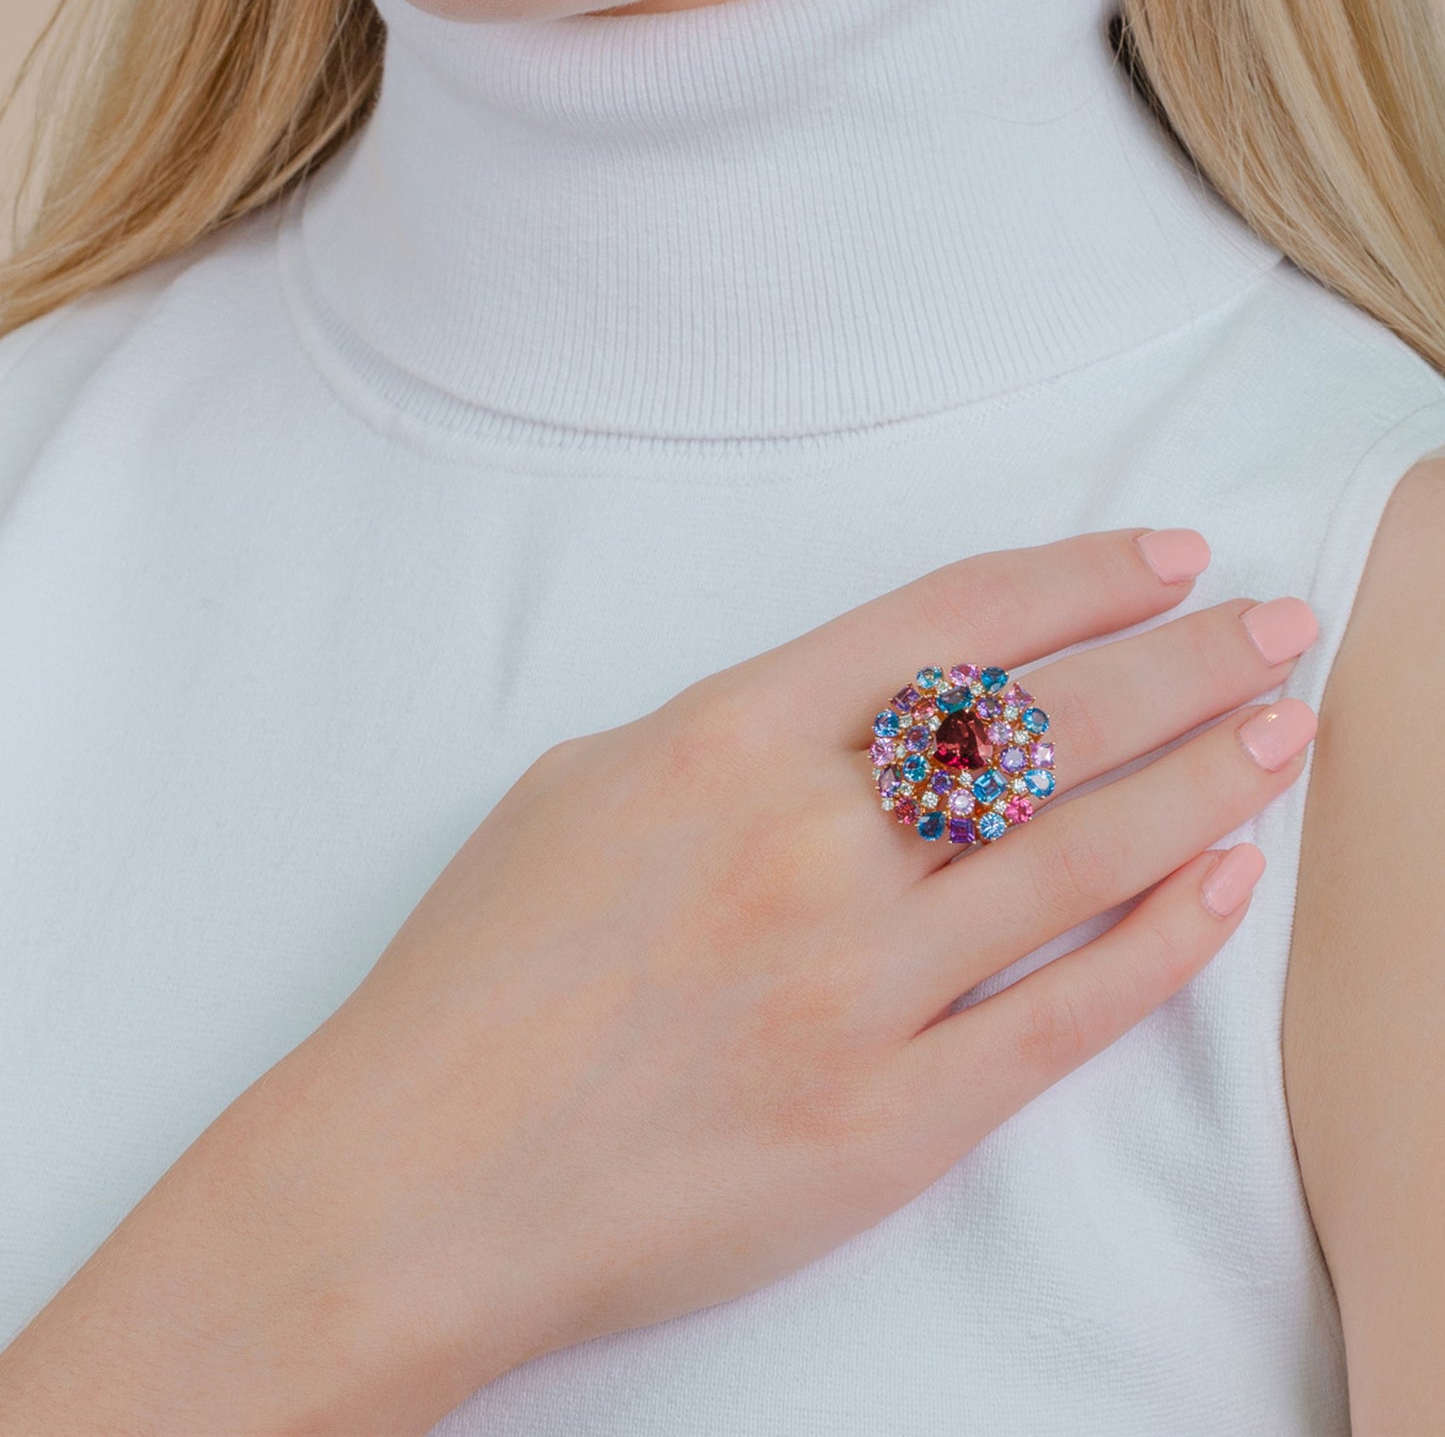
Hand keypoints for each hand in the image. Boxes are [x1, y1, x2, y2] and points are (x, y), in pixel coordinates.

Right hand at [0, 527, 1318, 1436]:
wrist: (423, 1176)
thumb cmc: (480, 974)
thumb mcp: (584, 787)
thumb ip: (732, 735)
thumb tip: (863, 715)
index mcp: (725, 741)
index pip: (952, 625)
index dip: (1081, 579)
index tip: (1168, 558)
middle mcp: (807, 848)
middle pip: (1046, 725)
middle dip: (1185, 661)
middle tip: (1278, 627)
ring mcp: (857, 989)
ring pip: (1082, 856)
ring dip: (1206, 780)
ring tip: (1284, 730)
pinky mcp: (887, 1121)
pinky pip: (1063, 1017)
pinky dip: (1160, 943)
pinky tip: (1224, 883)